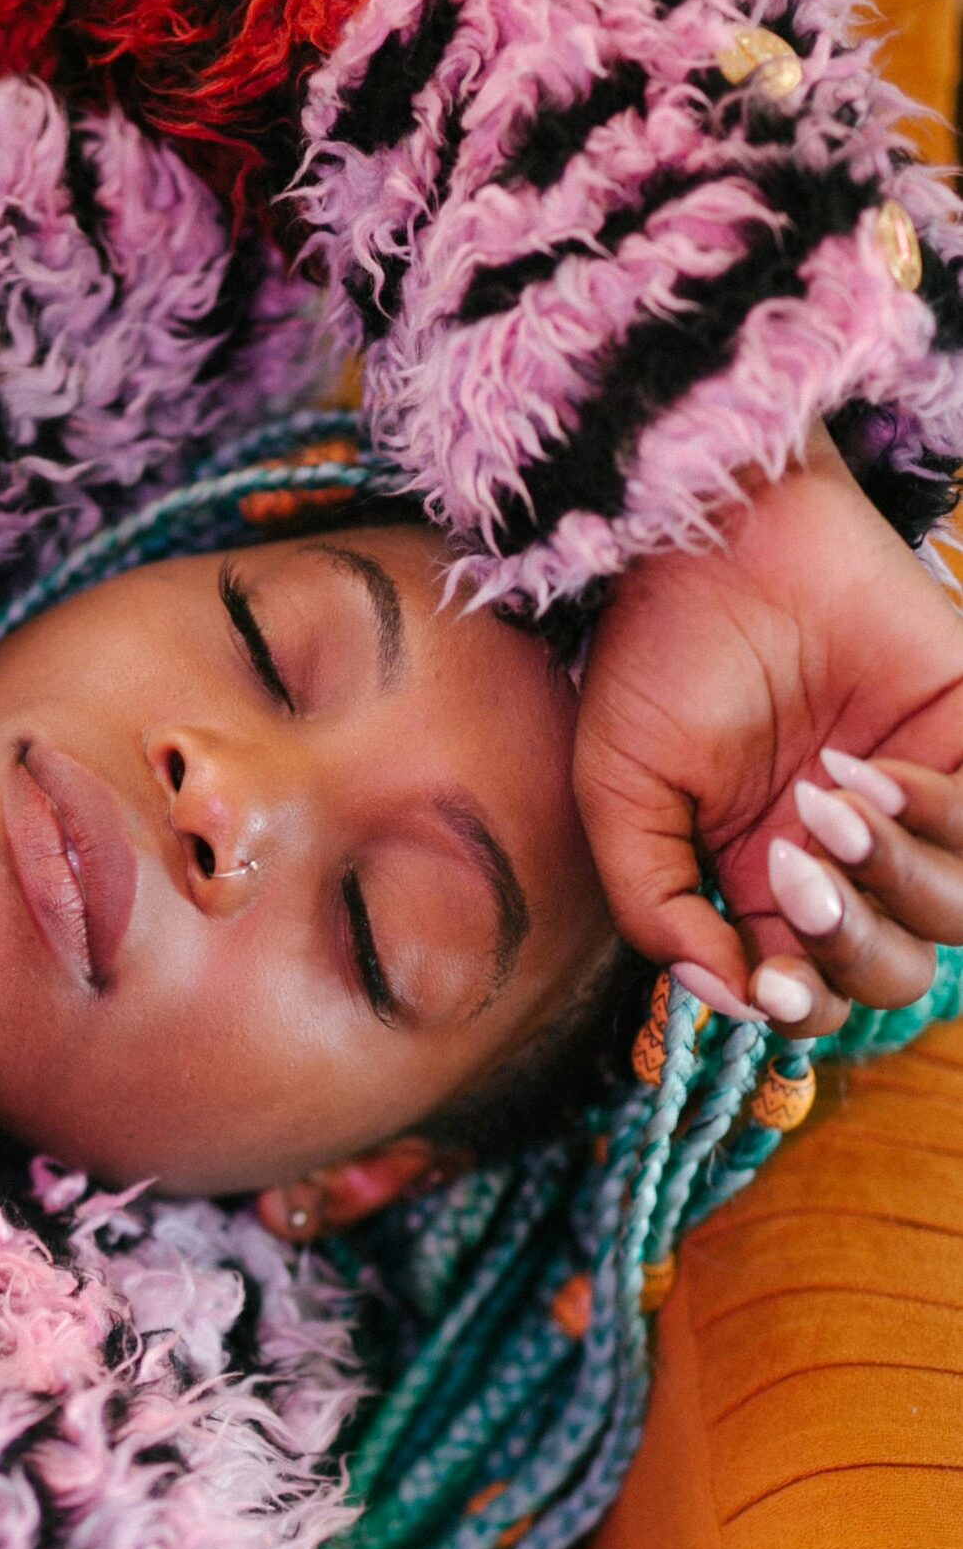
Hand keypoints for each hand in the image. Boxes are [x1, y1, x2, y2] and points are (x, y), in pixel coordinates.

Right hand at [573, 425, 962, 1032]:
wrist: (705, 541)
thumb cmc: (651, 662)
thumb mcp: (620, 803)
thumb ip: (659, 910)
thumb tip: (731, 1001)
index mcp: (761, 882)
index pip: (810, 989)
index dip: (799, 1007)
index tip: (765, 979)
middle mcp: (843, 852)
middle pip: (891, 971)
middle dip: (848, 946)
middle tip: (792, 868)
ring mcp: (911, 796)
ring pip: (954, 911)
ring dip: (889, 877)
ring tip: (823, 800)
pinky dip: (927, 811)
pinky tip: (860, 765)